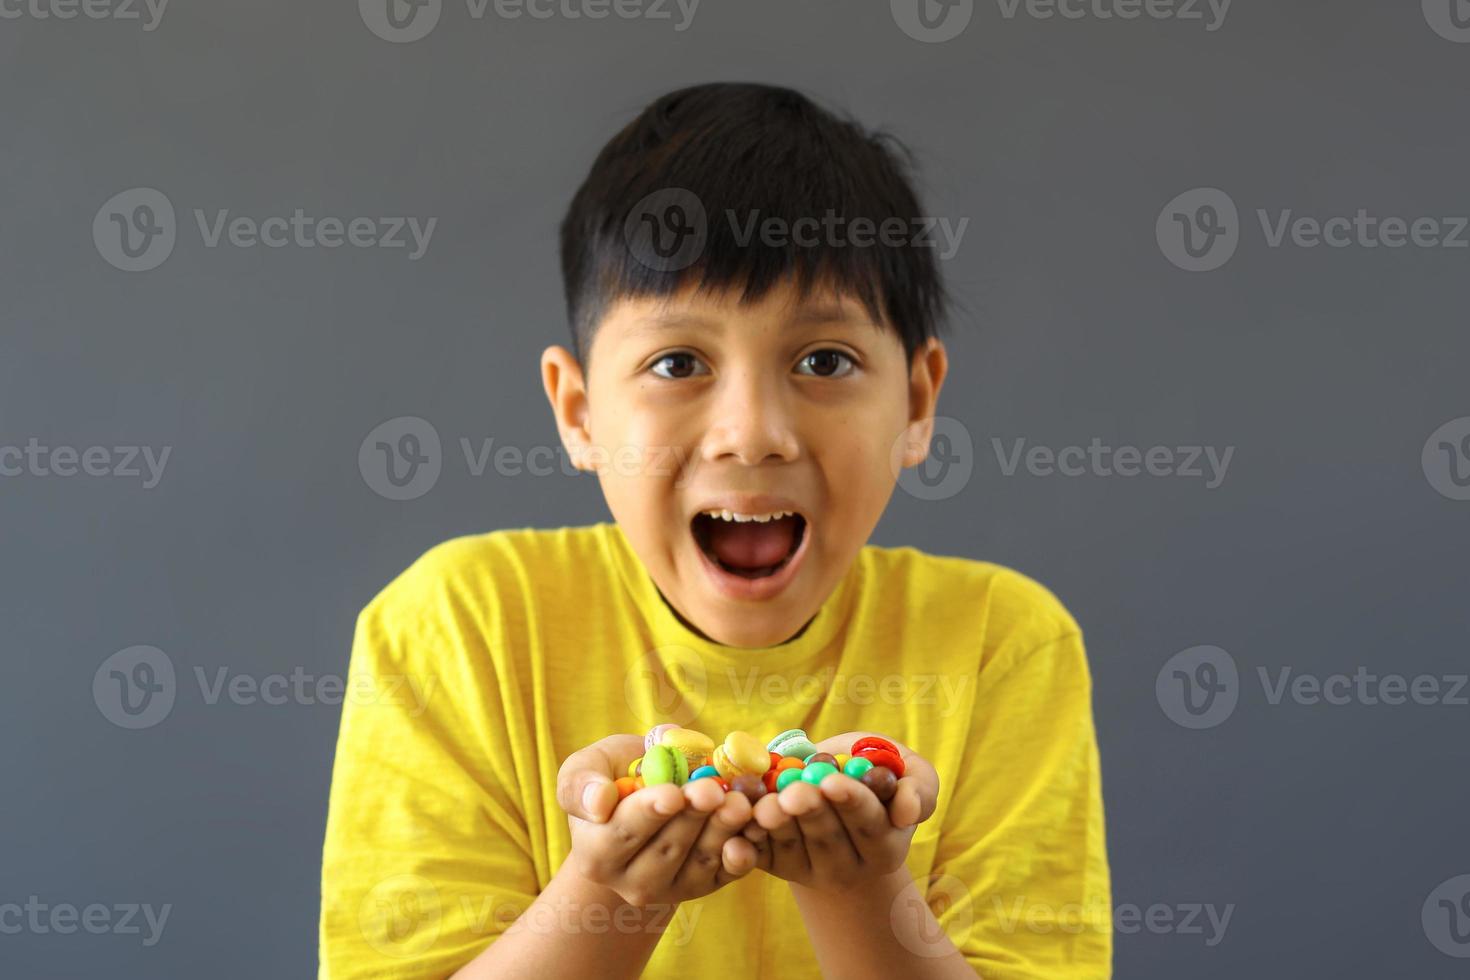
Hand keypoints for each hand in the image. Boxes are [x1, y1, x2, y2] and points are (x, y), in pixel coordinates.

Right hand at [555, 734, 761, 908]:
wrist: (645, 799)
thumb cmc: (612, 778)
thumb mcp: (586, 768)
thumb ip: (581, 783)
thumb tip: (598, 803)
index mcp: (596, 854)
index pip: (623, 834)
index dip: (650, 812)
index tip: (672, 793)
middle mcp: (631, 882)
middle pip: (667, 850)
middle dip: (693, 817)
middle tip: (714, 789)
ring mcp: (672, 888)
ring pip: (700, 862)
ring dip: (722, 831)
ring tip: (739, 802)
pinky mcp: (706, 885)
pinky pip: (726, 874)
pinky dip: (742, 853)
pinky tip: (753, 830)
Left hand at [739, 731, 938, 892]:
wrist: (831, 786)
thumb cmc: (875, 774)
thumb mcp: (909, 772)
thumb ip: (920, 789)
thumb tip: (907, 812)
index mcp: (884, 846)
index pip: (869, 824)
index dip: (851, 802)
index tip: (833, 782)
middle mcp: (848, 866)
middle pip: (827, 838)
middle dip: (809, 812)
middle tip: (794, 792)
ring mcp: (809, 869)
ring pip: (791, 846)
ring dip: (776, 825)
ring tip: (766, 804)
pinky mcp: (775, 866)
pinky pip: (759, 855)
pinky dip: (746, 842)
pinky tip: (738, 828)